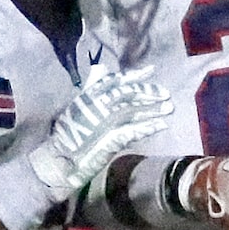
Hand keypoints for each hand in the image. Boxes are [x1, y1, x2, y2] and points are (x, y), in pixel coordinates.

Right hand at [29, 68, 171, 201]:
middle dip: (149, 93)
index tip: (151, 70)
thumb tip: (101, 68)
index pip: (116, 81)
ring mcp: (105, 122)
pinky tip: (161, 125)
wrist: (59, 161)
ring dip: (153, 110)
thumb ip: (91, 86)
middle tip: (166, 94)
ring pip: (134, 112)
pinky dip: (148, 127)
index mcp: (89, 96)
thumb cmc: (68, 135)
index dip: (134, 76)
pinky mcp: (111, 139)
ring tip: (169, 109)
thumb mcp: (77, 105)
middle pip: (129, 94)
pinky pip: (134, 131)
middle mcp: (98, 106)